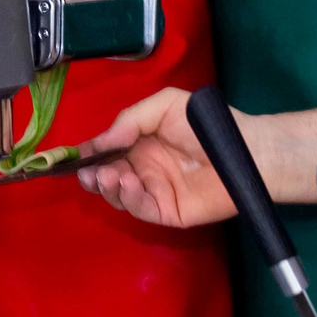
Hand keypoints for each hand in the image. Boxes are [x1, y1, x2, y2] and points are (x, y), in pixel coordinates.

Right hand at [77, 88, 238, 227]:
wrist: (244, 150)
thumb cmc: (206, 124)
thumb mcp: (165, 105)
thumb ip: (131, 119)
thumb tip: (102, 141)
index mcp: (139, 144)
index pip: (106, 151)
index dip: (89, 154)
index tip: (72, 156)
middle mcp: (143, 169)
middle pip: (107, 177)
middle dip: (93, 175)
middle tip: (87, 173)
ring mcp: (154, 192)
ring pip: (119, 196)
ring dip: (107, 187)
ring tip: (107, 177)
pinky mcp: (166, 212)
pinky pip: (140, 209)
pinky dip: (128, 198)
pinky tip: (127, 183)